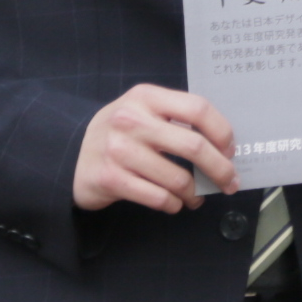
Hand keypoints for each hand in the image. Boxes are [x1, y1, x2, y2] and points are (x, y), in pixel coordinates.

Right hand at [74, 85, 235, 213]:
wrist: (71, 153)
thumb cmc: (120, 132)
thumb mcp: (143, 110)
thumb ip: (176, 118)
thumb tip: (223, 146)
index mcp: (145, 97)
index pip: (198, 109)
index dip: (222, 132)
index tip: (230, 150)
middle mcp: (131, 120)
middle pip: (194, 146)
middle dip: (220, 169)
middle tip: (229, 182)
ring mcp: (119, 150)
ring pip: (178, 179)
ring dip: (195, 194)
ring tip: (197, 197)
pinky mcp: (111, 179)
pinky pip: (159, 198)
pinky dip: (174, 205)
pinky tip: (175, 203)